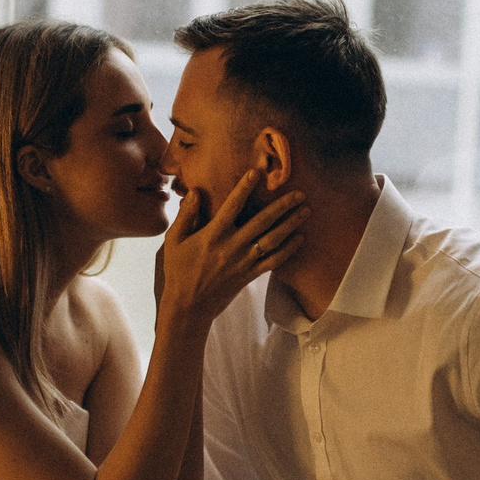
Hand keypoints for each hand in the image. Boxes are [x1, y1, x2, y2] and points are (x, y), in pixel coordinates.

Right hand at [155, 173, 306, 329]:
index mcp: (212, 235)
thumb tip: (195, 192)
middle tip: (300, 193)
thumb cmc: (178, 272)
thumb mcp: (173, 241)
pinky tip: (300, 238)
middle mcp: (231, 246)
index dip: (244, 188)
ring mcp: (243, 262)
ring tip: (306, 210)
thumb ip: (185, 215)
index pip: (232, 206)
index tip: (257, 172)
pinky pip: (273, 261)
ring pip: (272, 240)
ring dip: (291, 224)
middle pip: (262, 221)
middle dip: (282, 206)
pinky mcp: (249, 275)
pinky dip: (288, 250)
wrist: (188, 307)